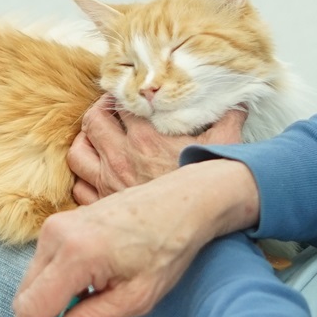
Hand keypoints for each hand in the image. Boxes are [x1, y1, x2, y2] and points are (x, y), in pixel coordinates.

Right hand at [5, 158, 260, 316]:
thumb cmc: (166, 248)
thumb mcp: (135, 298)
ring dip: (48, 311)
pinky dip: (55, 291)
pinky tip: (83, 301)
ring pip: (34, 284)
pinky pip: (45, 268)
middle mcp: (56, 235)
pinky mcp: (59, 224)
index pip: (33, 309)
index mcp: (76, 253)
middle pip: (27, 298)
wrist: (181, 202)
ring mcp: (55, 226)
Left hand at [67, 97, 247, 203]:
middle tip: (106, 112)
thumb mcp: (226, 143)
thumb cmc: (212, 183)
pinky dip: (82, 179)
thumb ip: (229, 117)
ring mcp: (110, 184)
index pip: (118, 105)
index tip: (124, 96)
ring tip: (94, 140)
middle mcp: (121, 158)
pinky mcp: (105, 207)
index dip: (119, 96)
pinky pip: (80, 188)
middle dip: (96, 113)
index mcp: (144, 138)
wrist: (204, 220)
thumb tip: (239, 102)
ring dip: (83, 143)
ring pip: (77, 154)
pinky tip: (94, 175)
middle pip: (91, 123)